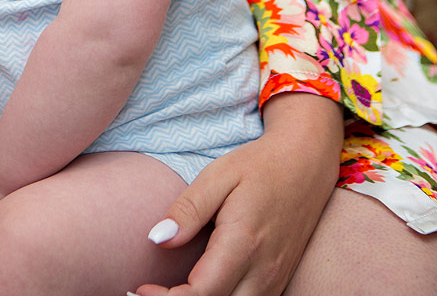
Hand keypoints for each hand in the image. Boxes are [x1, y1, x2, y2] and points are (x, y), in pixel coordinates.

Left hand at [132, 94, 342, 295]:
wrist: (306, 164)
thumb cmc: (259, 165)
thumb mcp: (219, 174)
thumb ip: (188, 209)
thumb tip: (157, 239)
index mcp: (244, 243)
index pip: (202, 293)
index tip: (140, 289)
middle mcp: (264, 271)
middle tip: (150, 293)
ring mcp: (275, 280)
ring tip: (171, 292)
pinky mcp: (278, 282)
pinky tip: (200, 289)